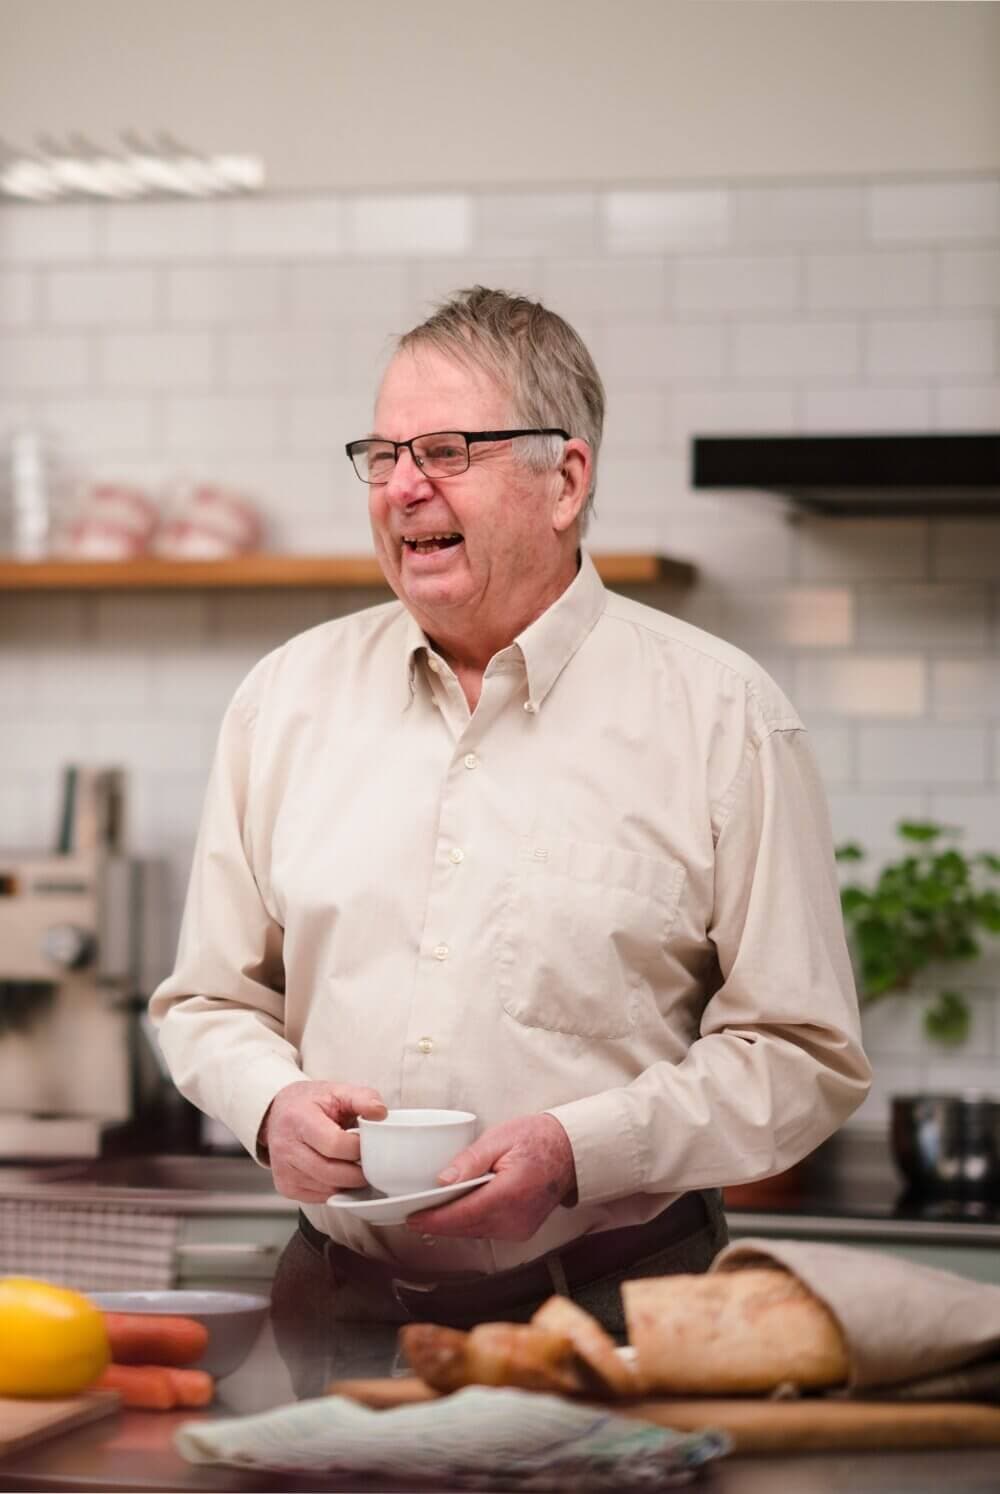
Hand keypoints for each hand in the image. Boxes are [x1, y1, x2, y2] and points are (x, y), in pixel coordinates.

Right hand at [259, 1080, 386, 1202]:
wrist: (277, 1114)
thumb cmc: (310, 1103)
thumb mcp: (337, 1090)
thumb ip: (363, 1098)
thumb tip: (381, 1113)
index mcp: (299, 1119)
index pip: (334, 1144)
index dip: (357, 1148)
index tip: (367, 1142)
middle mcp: (286, 1148)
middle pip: (331, 1172)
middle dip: (358, 1171)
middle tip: (371, 1162)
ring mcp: (284, 1171)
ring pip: (328, 1189)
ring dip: (349, 1182)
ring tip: (356, 1165)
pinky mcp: (286, 1187)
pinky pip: (320, 1198)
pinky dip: (336, 1189)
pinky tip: (340, 1174)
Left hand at [406, 1113, 576, 1241]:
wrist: (570, 1151)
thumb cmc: (537, 1139)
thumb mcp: (500, 1138)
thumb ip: (470, 1160)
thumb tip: (443, 1180)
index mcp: (510, 1193)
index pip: (463, 1214)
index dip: (434, 1219)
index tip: (412, 1218)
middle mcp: (515, 1218)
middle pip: (465, 1228)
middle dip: (437, 1223)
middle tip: (410, 1214)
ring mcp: (519, 1228)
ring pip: (474, 1232)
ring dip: (452, 1224)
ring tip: (428, 1212)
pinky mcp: (520, 1231)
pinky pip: (486, 1231)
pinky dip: (468, 1223)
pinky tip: (455, 1212)